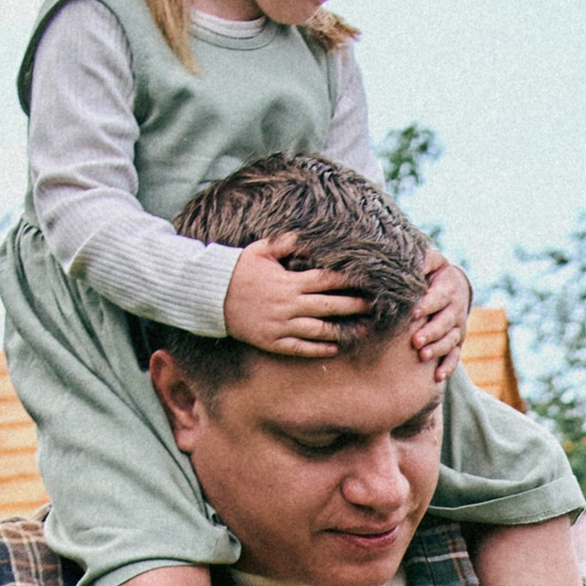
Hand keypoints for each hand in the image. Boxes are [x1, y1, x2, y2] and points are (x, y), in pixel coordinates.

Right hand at [222, 236, 366, 358]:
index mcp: (288, 282)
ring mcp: (280, 326)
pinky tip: (335, 348)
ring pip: (319, 330)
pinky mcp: (272, 342)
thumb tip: (309, 237)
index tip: (367, 281)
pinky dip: (318, 349)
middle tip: (376, 307)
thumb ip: (287, 244)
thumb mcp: (261, 250)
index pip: (326, 280)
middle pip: (329, 306)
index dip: (348, 281)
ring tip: (364, 331)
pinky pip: (300, 348)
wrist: (209, 295)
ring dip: (343, 331)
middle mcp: (288, 305)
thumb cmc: (237, 269)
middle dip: (355, 306)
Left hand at [410, 253, 470, 384]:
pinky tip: (437, 377)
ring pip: (450, 341)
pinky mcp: (456, 342)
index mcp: (448, 290)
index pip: (438, 298)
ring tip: (423, 356)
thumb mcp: (433, 261)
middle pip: (444, 323)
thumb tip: (413, 261)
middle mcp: (455, 311)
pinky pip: (455, 357)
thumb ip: (425, 259)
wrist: (455, 286)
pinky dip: (448, 367)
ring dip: (437, 349)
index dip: (427, 305)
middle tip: (415, 341)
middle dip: (430, 332)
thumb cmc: (436, 273)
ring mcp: (457, 329)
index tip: (413, 312)